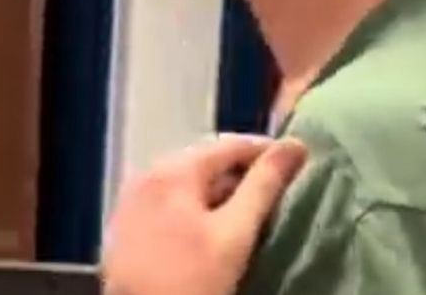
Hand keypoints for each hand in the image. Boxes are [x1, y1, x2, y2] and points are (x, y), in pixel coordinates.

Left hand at [101, 135, 306, 294]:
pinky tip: (212, 226)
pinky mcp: (128, 222)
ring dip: (219, 189)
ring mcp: (132, 198)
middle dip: (242, 171)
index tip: (297, 163)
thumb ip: (264, 186)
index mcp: (173, 171)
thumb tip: (295, 146)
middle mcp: (147, 174)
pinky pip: (168, 199)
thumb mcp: (235, 233)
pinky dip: (194, 204)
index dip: (266, 151)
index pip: (229, 145)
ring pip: (186, 181)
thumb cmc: (192, 279)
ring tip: (250, 209)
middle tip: (277, 189)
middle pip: (205, 160)